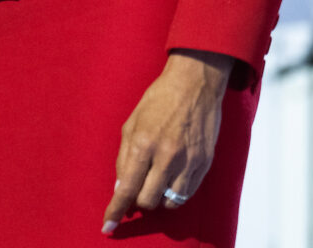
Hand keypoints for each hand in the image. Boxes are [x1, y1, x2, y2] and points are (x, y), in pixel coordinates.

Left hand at [101, 49, 234, 234]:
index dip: (116, 210)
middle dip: (139, 201)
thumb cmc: (157, 101)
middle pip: (148, 201)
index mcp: (143, 144)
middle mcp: (167, 156)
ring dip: (159, 198)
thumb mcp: (130, 124)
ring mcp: (188, 162)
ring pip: (170, 202)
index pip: (127, 188)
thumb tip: (121, 187)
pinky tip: (171, 179)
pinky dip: (176, 193)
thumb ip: (124, 157)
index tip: (108, 227)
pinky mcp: (205, 163)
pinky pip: (188, 193)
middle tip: (137, 189)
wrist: (194, 85)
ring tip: (156, 181)